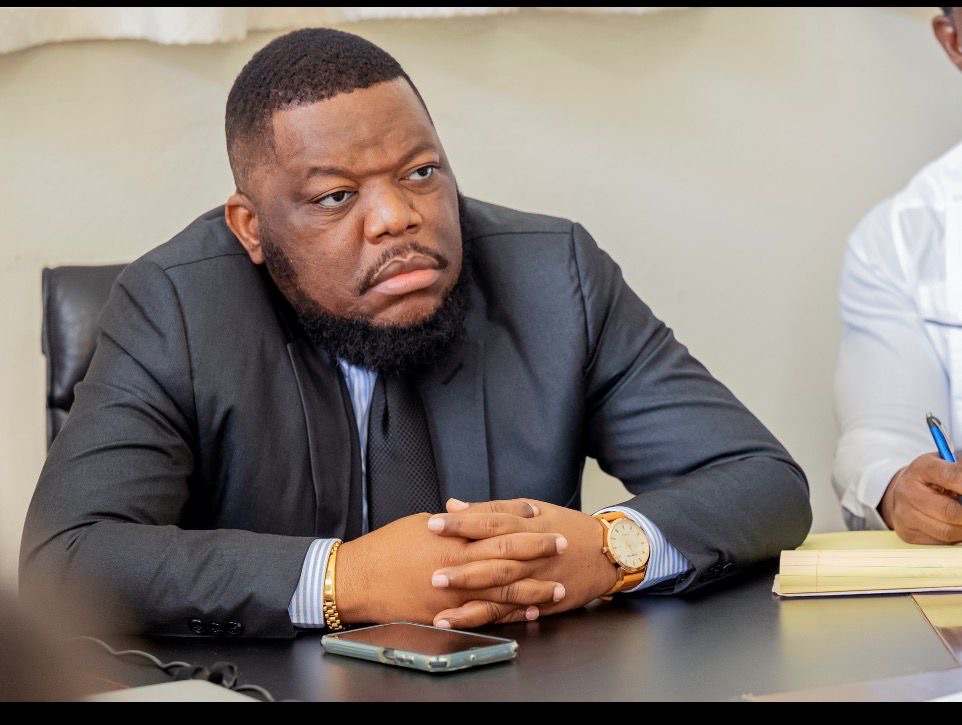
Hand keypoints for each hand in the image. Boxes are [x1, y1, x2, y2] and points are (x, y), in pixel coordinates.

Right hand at [335, 504, 566, 625]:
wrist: (359, 579)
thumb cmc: (387, 547)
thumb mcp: (422, 524)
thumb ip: (454, 522)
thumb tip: (475, 513)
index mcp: (452, 536)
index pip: (494, 524)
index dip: (519, 519)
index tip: (541, 516)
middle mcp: (458, 563)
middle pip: (507, 555)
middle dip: (538, 550)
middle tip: (563, 545)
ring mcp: (456, 591)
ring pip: (504, 589)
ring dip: (534, 587)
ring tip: (558, 586)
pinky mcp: (448, 613)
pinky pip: (487, 614)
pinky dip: (510, 612)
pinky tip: (529, 610)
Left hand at [427, 498, 619, 628]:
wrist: (608, 553)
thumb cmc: (566, 527)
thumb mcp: (534, 509)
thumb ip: (492, 509)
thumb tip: (452, 505)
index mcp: (528, 525)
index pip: (491, 521)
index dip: (463, 523)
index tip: (433, 524)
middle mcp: (530, 554)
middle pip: (494, 558)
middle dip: (463, 565)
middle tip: (431, 571)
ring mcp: (535, 581)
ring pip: (500, 590)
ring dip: (469, 599)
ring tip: (439, 606)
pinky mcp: (538, 602)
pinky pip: (508, 612)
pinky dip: (484, 617)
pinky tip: (460, 621)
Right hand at [879, 453, 961, 542]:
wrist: (902, 493)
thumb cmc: (928, 479)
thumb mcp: (943, 465)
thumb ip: (959, 472)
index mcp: (921, 469)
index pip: (951, 476)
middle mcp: (908, 491)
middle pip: (949, 511)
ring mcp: (905, 514)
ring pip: (947, 531)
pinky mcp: (908, 533)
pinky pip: (940, 542)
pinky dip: (953, 537)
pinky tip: (952, 526)